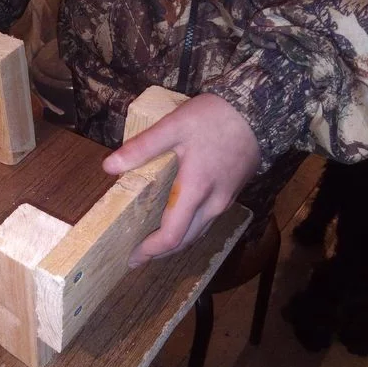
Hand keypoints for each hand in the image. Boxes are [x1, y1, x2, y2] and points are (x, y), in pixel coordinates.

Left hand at [102, 93, 260, 267]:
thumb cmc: (215, 117)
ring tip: (155, 245)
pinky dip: (190, 228)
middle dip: (161, 252)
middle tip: (139, 257)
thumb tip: (109, 166)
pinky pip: (209, 220)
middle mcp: (214, 203)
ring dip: (177, 242)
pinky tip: (179, 220)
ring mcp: (227, 199)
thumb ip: (142, 148)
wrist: (259, 108)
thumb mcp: (173, 126)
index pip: (172, 235)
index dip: (152, 250)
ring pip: (199, 232)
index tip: (133, 258)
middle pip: (186, 241)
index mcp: (196, 191)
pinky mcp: (233, 191)